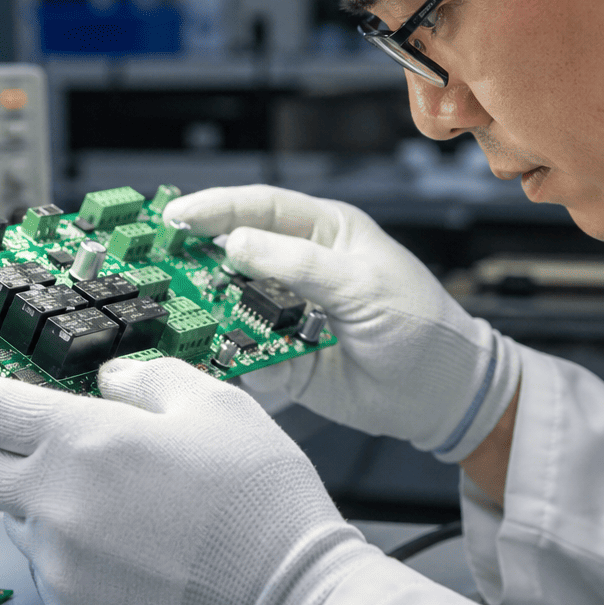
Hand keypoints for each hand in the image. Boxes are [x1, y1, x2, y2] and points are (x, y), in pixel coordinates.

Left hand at [0, 359, 379, 604]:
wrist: (283, 598)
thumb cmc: (257, 502)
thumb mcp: (217, 404)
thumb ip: (151, 378)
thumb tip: (114, 379)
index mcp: (85, 441)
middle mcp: (57, 505)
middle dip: (6, 449)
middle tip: (56, 445)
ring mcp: (60, 566)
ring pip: (21, 524)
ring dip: (48, 505)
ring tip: (121, 507)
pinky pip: (53, 573)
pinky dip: (77, 557)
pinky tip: (133, 551)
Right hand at [163, 185, 520, 460]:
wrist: (447, 398)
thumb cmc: (422, 328)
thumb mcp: (363, 286)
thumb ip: (300, 264)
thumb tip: (236, 242)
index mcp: (325, 233)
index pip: (262, 206)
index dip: (217, 207)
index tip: (178, 216)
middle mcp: (300, 268)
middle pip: (236, 254)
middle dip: (196, 258)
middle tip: (156, 263)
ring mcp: (288, 313)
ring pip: (233, 302)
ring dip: (204, 306)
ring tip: (173, 308)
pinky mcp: (283, 357)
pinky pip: (242, 351)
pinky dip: (223, 351)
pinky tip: (204, 350)